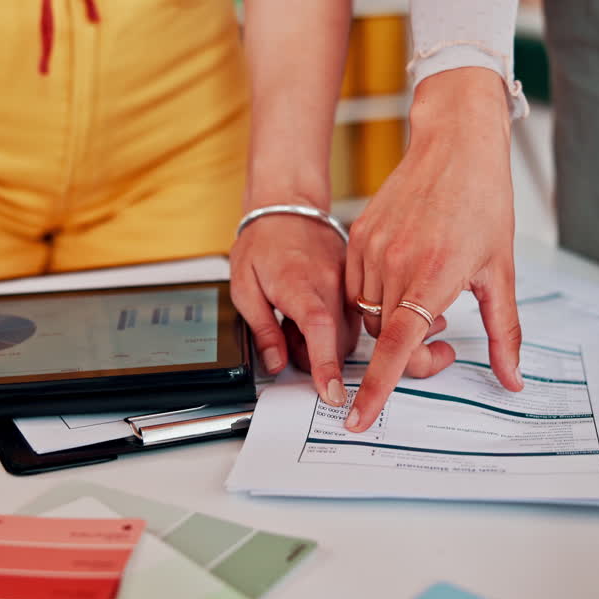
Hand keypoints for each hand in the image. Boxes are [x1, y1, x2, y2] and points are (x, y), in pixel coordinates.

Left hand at [231, 209, 360, 405]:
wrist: (287, 206)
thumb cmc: (262, 244)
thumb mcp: (245, 289)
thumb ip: (263, 330)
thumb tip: (275, 363)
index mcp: (298, 284)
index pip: (318, 330)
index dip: (326, 364)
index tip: (331, 392)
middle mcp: (329, 283)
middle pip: (336, 341)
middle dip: (316, 357)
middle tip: (286, 340)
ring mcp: (346, 282)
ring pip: (348, 333)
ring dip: (324, 342)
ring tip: (295, 322)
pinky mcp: (353, 282)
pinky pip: (352, 317)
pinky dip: (334, 327)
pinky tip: (312, 313)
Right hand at [343, 68, 523, 432]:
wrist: (455, 144)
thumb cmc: (483, 201)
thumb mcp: (502, 271)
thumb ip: (505, 332)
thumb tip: (512, 379)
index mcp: (435, 275)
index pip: (398, 345)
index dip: (379, 387)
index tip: (361, 417)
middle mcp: (396, 262)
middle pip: (386, 338)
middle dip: (412, 355)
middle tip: (448, 342)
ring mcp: (372, 248)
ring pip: (368, 314)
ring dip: (394, 323)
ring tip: (431, 302)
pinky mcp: (358, 235)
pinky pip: (356, 286)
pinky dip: (377, 297)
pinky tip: (407, 282)